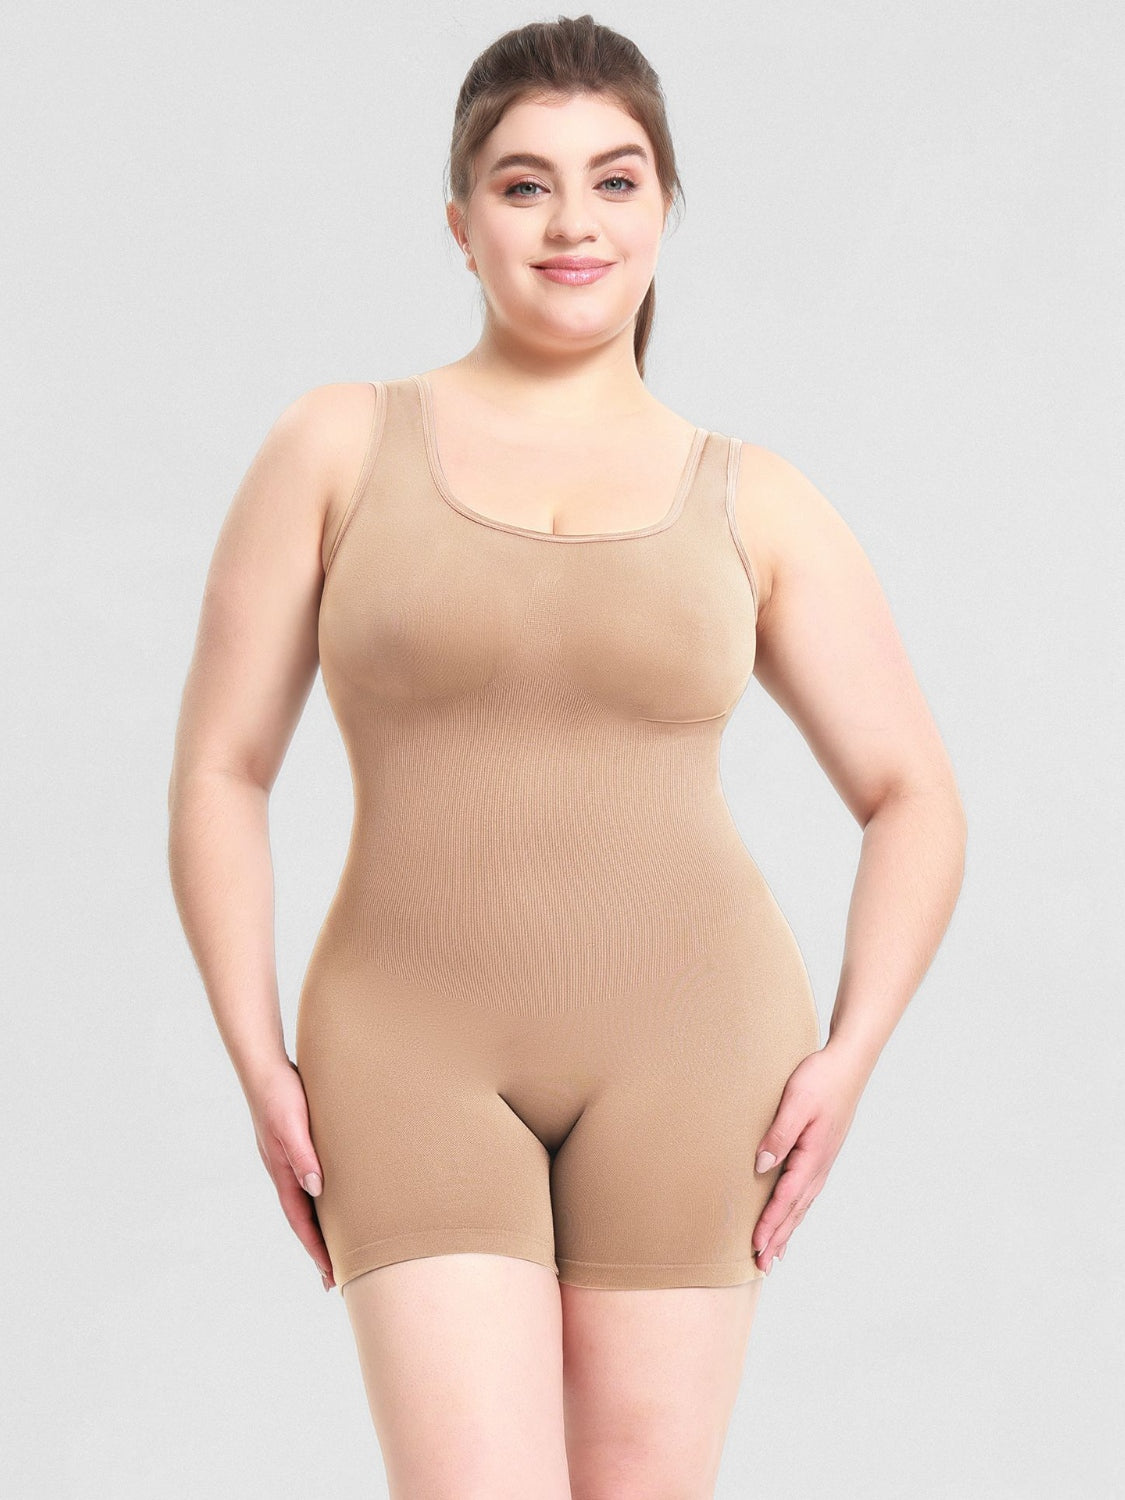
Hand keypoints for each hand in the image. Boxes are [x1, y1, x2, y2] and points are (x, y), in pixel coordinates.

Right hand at [245, 1058, 334, 1290]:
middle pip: (303, 1219)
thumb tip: (317, 1188)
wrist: (265, 1066)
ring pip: (307, 1201)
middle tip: (336, 1277)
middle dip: (318, 1247)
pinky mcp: (296, 1146)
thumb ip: (303, 1155)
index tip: (330, 1274)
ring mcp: (288, 1160)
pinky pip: (311, 1180)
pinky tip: (333, 1198)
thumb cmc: (280, 1094)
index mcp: (282, 1172)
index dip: (315, 1248)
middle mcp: (284, 1171)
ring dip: (320, 1225)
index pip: (300, 1221)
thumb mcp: (292, 1126)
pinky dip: (321, 1199)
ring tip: (337, 1245)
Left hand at [751, 1043, 867, 1273]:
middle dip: (779, 1238)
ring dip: (788, 1229)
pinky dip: (797, 1210)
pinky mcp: (823, 1153)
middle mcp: (820, 1165)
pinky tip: (792, 1215)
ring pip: (803, 1204)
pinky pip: (807, 1191)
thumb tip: (761, 1165)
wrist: (848, 1063)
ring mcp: (824, 1161)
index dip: (771, 1224)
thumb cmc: (821, 1079)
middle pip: (796, 1210)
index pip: (787, 1198)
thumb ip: (779, 1135)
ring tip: (776, 1253)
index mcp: (813, 1156)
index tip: (756, 1246)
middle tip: (763, 1265)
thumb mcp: (795, 1103)